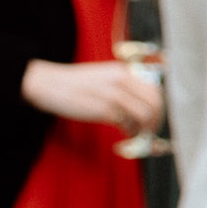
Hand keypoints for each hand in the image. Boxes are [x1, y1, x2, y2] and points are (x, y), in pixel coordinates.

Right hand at [21, 59, 161, 133]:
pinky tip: (125, 136)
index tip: (154, 119)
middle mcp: (122, 81)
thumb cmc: (76, 84)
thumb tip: (145, 105)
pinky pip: (127, 124)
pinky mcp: (103, 109)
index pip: (155, 90)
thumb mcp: (104, 76)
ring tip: (136, 136)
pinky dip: (130, 133)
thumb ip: (125, 86)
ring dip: (144, 130)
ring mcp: (113, 95)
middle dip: (155, 121)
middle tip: (149, 132)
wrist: (48, 83)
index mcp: (124, 71)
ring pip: (144, 116)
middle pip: (154, 104)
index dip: (159, 108)